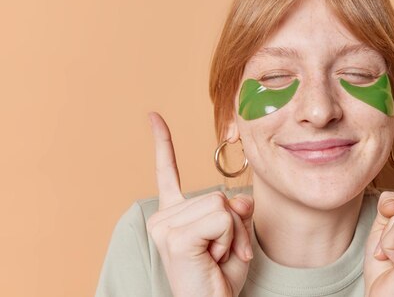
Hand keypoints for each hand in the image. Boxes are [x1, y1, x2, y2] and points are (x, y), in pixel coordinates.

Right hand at [145, 112, 253, 296]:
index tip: (153, 117)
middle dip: (234, 224)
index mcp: (175, 216)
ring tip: (216, 259)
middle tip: (222, 254)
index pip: (167, 173)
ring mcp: (165, 227)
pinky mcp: (175, 237)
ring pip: (222, 205)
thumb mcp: (235, 236)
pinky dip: (228, 238)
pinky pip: (220, 218)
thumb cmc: (220, 280)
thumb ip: (236, 209)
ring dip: (232, 234)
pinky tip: (212, 259)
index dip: (162, 143)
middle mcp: (164, 219)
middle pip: (219, 194)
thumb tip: (237, 198)